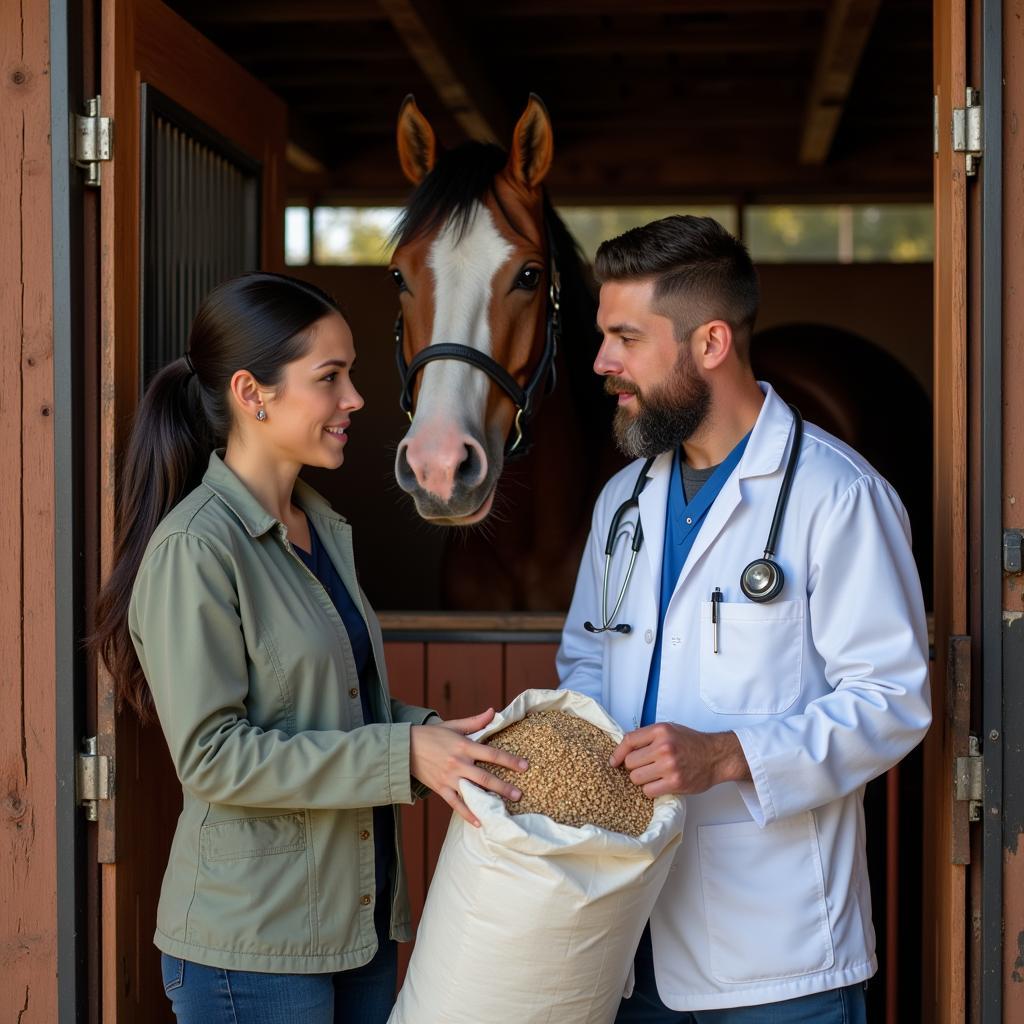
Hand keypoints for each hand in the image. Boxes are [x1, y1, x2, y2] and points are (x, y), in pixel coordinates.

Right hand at [410, 708, 528, 826]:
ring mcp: (449, 778)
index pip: (492, 754)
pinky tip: (479, 822)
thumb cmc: (432, 734)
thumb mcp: (454, 725)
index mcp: (464, 746)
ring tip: (504, 809)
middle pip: (485, 777)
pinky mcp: (440, 788)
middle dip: (504, 787)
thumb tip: (493, 711)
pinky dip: (467, 814)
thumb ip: (475, 721)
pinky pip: (456, 804)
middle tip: (520, 794)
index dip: (509, 760)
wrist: (405, 748)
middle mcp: (458, 763)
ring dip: (489, 801)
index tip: (525, 766)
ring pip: (473, 791)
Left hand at [609, 723, 749, 797]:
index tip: (614, 761)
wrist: (716, 756)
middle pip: (630, 763)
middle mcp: (664, 747)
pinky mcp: (675, 782)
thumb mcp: (669, 730)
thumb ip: (648, 737)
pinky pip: (648, 791)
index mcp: (660, 731)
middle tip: (644, 767)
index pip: (628, 741)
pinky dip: (651, 790)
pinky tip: (659, 784)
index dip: (618, 753)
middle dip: (634, 767)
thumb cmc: (692, 743)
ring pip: (636, 778)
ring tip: (653, 775)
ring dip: (641, 780)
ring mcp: (669, 766)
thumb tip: (624, 750)